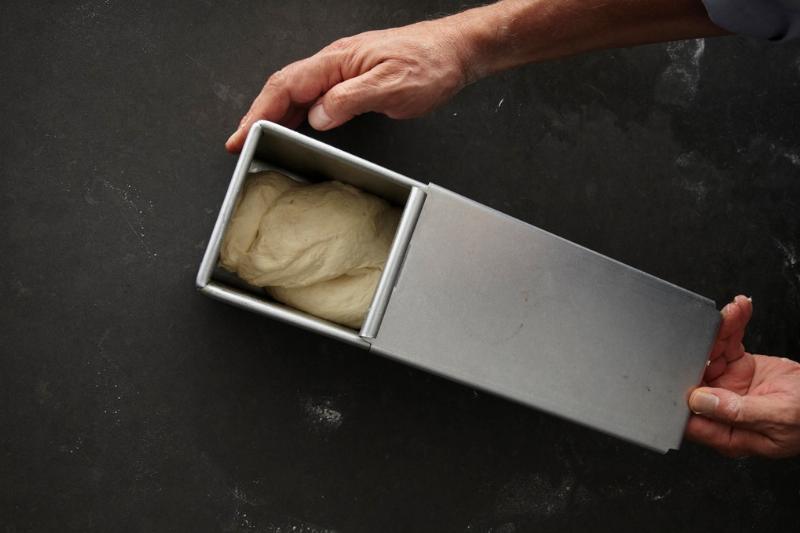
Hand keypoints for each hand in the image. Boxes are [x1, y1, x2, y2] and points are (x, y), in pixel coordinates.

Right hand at [225, 18, 472, 151]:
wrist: (455, 52)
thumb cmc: (429, 64)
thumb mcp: (391, 86)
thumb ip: (350, 100)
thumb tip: (317, 116)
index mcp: (337, 61)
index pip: (286, 86)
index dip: (260, 112)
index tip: (242, 134)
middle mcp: (335, 63)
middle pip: (284, 88)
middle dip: (257, 115)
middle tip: (239, 142)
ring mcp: (343, 70)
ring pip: (297, 92)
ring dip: (274, 115)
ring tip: (256, 138)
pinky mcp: (353, 80)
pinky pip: (315, 96)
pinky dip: (297, 112)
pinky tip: (295, 126)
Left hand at [685, 295, 799, 457]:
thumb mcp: (778, 418)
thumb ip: (738, 411)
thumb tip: (700, 402)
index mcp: (728, 433)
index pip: (690, 415)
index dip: (679, 391)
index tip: (682, 366)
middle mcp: (723, 410)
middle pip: (697, 376)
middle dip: (701, 348)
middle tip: (710, 328)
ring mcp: (730, 387)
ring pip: (712, 355)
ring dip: (720, 331)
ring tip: (733, 312)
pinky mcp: (740, 368)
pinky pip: (730, 344)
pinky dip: (733, 326)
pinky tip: (739, 311)